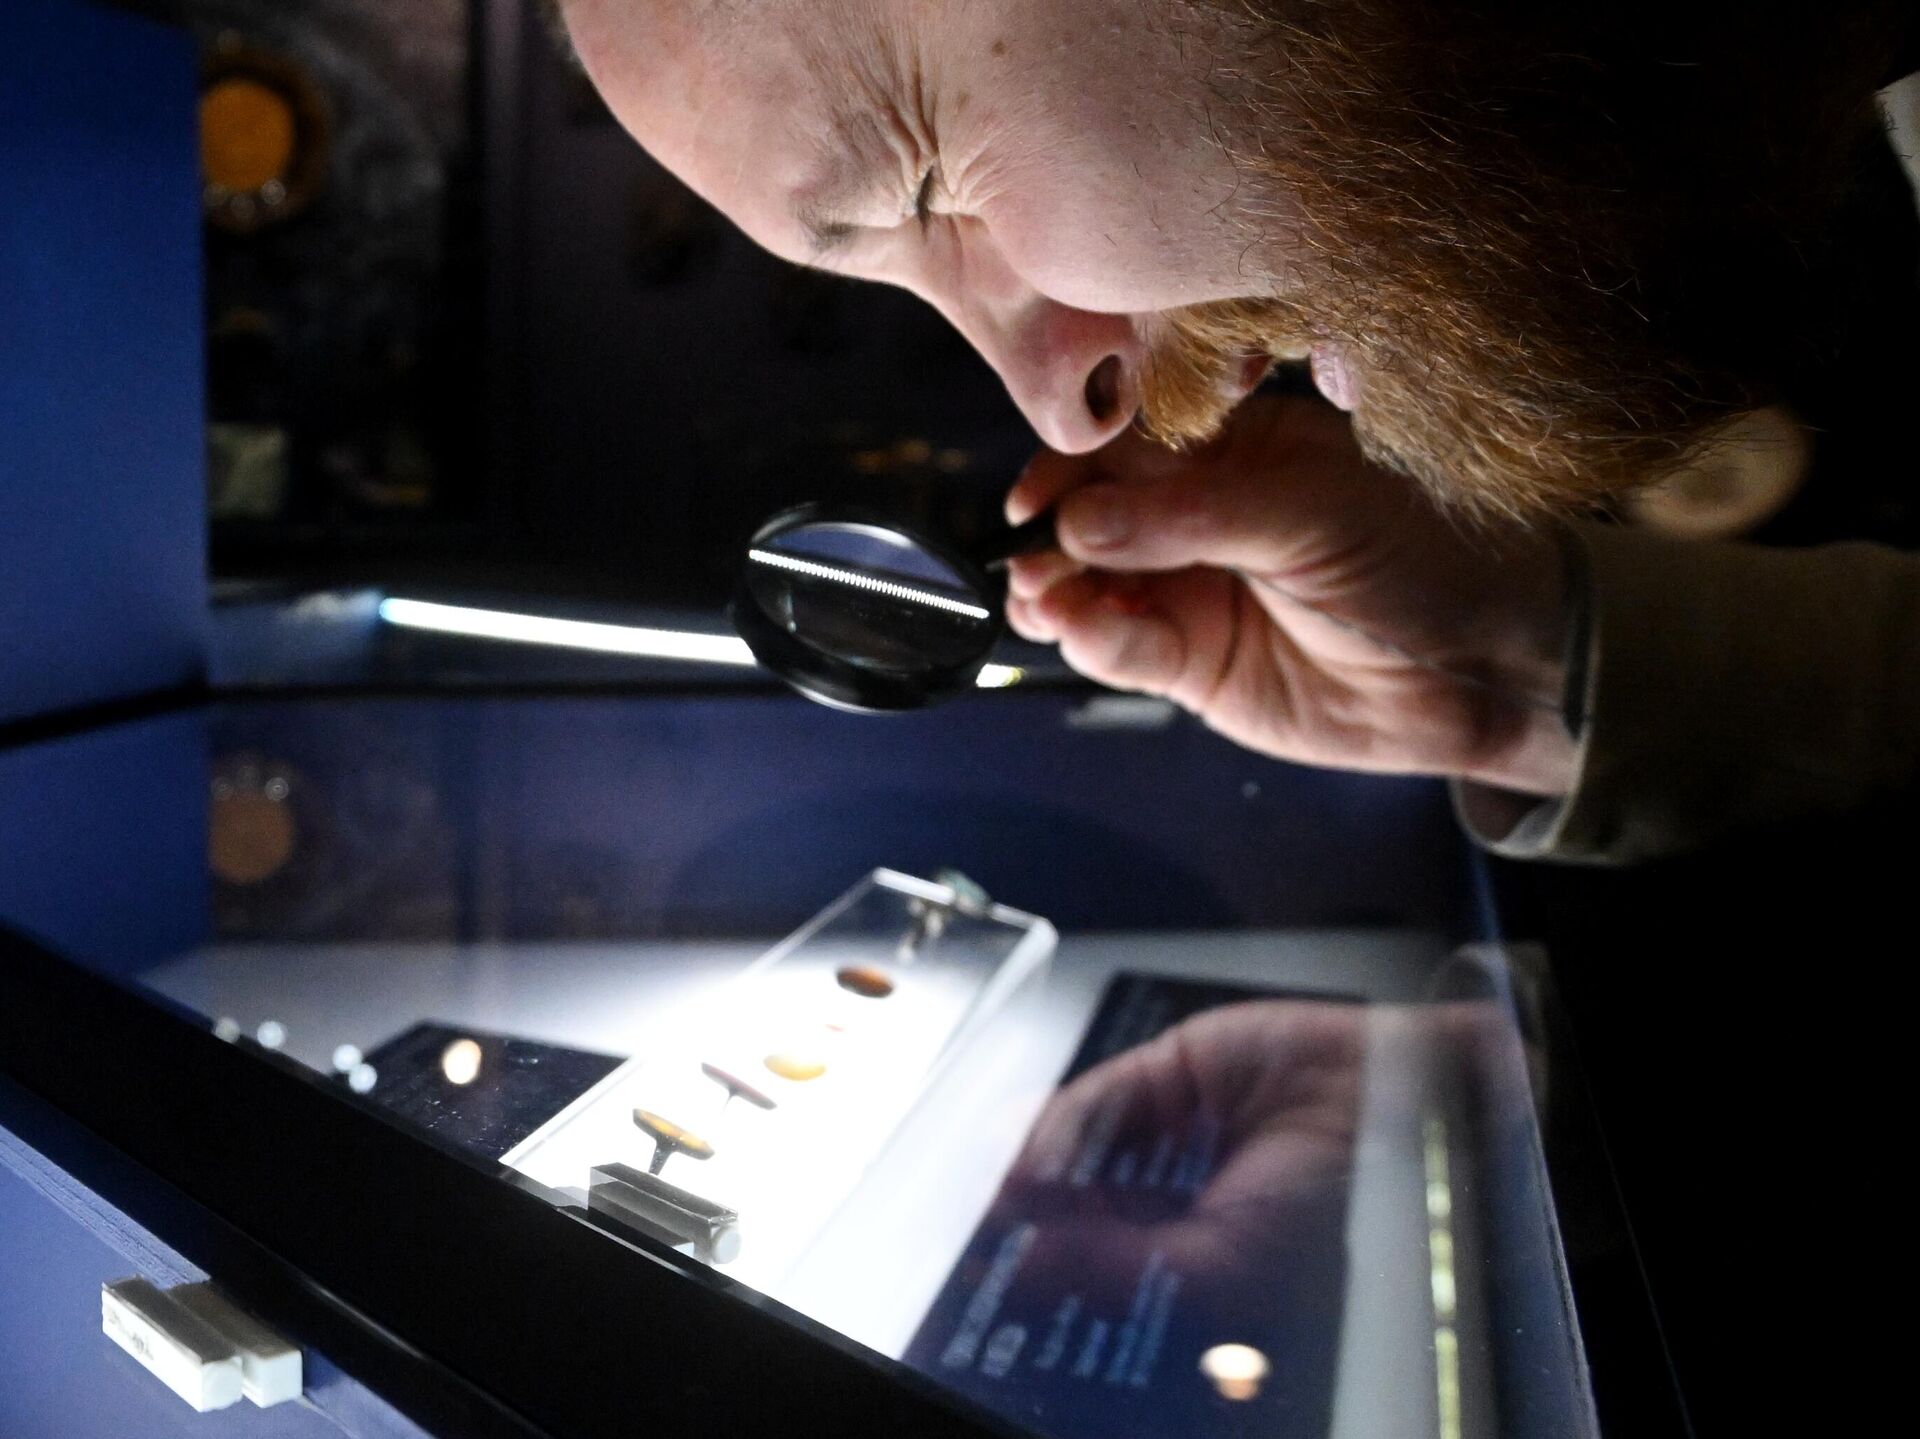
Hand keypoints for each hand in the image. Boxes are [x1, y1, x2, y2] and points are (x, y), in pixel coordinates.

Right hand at [1006, 395, 1578, 796]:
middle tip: (1033, 558)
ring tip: (1043, 602)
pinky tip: (1080, 633)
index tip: (1039, 496)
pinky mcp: (1190, 662)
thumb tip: (1081, 521)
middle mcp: (1197, 514)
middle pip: (1092, 513)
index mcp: (1233, 447)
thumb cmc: (1419, 559)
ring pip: (1092, 584)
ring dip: (1056, 592)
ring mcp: (1189, 588)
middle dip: (1052, 536)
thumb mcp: (1309, 514)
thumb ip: (1193, 515)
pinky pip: (1122, 647)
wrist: (1483, 670)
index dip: (1075, 465)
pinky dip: (1092, 641)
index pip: (1127, 443)